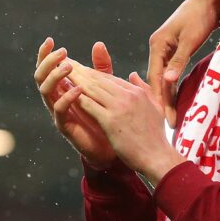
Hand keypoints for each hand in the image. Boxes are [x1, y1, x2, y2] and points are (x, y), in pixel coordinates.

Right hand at [34, 38, 116, 168]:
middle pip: (41, 77)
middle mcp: (57, 98)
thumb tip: (98, 43)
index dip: (45, 55)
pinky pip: (59, 111)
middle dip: (48, 63)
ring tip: (69, 67)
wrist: (111, 145)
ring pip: (46, 92)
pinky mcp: (65, 126)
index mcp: (63, 87)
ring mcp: (59, 112)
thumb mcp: (105, 87)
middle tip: (62, 52)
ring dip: (55, 77)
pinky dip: (67, 99)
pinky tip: (79, 90)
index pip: (48, 68)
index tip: (50, 40)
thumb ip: (100, 68)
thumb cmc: (105, 113)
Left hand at [68, 53, 184, 186]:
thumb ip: (144, 88)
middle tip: (66, 65)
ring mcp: (119, 107)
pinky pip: (90, 106)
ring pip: (93, 89)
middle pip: (99, 80)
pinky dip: (78, 98)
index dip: (93, 73)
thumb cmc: (156, 135)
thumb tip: (133, 75)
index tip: (81, 69)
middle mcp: (128, 96)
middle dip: (81, 71)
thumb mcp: (155, 106)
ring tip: (62, 75)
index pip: (111, 78)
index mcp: (137, 92)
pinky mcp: (110, 121)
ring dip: (76, 81)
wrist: (157, 155)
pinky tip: (67, 94)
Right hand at [147, 0, 219, 126]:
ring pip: (163, 77)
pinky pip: (171, 72)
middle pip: (157, 79)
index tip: (164, 118)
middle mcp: (157, 47)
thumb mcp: (191, 39)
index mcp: (157, 44)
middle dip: (162, 101)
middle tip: (170, 124)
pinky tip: (174, 99)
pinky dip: (172, 85)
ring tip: (171, 117)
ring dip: (167, 96)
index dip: (158, 98)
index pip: (154, 77)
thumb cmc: (201, 16)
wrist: (211, 0)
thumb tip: (167, 81)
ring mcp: (165, 49)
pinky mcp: (175, 50)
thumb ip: (179, 60)